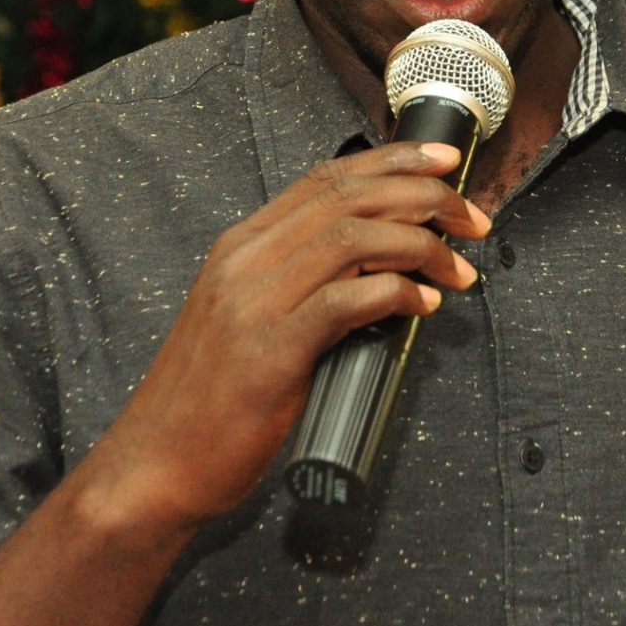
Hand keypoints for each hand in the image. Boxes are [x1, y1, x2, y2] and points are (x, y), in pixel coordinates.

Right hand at [75, 140, 488, 531]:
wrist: (154, 464)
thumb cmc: (209, 400)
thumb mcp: (246, 316)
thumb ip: (298, 283)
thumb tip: (380, 267)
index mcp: (240, 246)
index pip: (325, 178)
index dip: (392, 161)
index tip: (443, 161)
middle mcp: (244, 262)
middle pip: (349, 198)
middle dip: (425, 196)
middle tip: (471, 218)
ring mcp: (253, 304)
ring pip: (353, 238)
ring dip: (421, 244)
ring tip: (457, 268)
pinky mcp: (269, 352)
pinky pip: (344, 301)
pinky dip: (394, 293)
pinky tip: (422, 302)